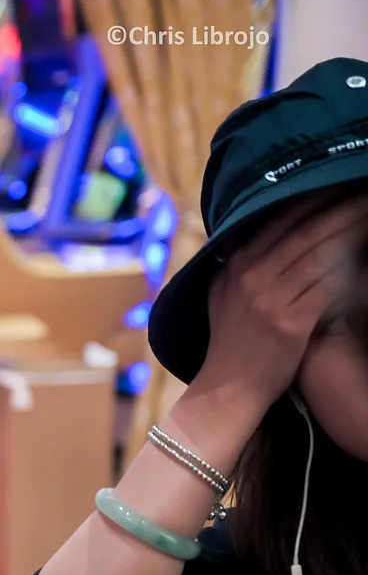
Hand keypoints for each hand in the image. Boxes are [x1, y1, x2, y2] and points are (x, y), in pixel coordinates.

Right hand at [193, 193, 367, 409]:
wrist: (227, 391)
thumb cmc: (232, 345)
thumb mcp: (222, 298)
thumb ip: (239, 266)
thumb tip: (257, 236)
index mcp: (234, 266)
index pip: (278, 220)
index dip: (311, 198)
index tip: (337, 183)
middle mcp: (249, 276)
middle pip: (304, 230)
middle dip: (339, 205)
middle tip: (365, 188)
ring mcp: (269, 298)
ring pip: (321, 252)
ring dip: (352, 228)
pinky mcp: (291, 322)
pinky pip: (329, 285)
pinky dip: (351, 266)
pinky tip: (366, 252)